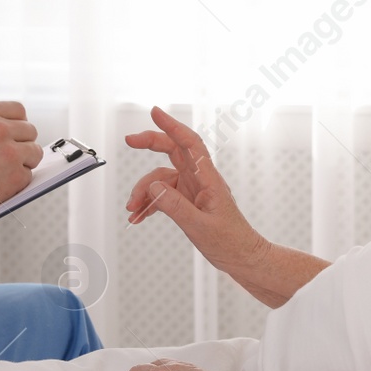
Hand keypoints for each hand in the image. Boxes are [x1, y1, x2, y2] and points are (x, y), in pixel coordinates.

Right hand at [0, 101, 42, 226]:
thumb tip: (1, 126)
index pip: (18, 110)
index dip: (17, 124)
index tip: (16, 133)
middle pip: (30, 130)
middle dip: (22, 143)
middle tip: (9, 157)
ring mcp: (10, 151)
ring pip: (34, 152)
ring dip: (24, 162)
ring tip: (4, 172)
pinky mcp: (16, 174)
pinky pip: (29, 175)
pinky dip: (18, 182)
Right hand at [124, 106, 265, 268]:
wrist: (242, 258)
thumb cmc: (230, 242)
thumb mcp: (200, 226)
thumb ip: (175, 207)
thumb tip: (152, 188)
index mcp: (208, 178)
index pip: (190, 143)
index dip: (172, 126)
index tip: (155, 112)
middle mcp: (200, 179)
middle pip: (173, 151)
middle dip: (150, 143)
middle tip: (128, 141)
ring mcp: (193, 189)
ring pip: (161, 179)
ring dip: (143, 192)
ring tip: (132, 211)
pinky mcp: (187, 201)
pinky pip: (162, 195)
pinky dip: (149, 204)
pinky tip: (138, 216)